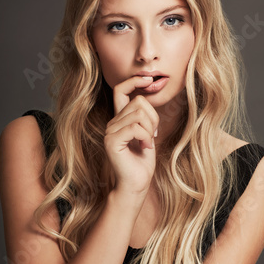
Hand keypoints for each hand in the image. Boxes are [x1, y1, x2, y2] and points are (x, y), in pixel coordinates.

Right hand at [104, 76, 158, 195]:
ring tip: (148, 144)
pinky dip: (146, 138)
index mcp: (119, 119)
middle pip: (138, 102)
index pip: (120, 89)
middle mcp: (112, 122)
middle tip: (153, 136)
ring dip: (150, 130)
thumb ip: (145, 115)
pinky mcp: (112, 140)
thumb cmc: (143, 161)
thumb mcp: (147, 133)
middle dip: (153, 118)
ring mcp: (110, 131)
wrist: (136, 183)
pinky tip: (145, 148)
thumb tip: (149, 90)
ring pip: (138, 114)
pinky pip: (136, 127)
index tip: (149, 80)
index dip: (134, 81)